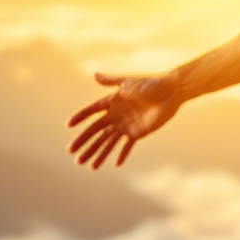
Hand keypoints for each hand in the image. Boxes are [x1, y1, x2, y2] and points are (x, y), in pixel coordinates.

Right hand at [66, 72, 182, 169]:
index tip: (68, 125)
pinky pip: (127, 146)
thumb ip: (111, 81)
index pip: (92, 111)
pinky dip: (121, 154)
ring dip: (97, 152)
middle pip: (96, 130)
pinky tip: (114, 164)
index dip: (81, 117)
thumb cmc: (150, 84)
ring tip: (84, 163)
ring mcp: (126, 125)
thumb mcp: (128, 82)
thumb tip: (94, 74)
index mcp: (112, 101)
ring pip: (107, 141)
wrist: (171, 92)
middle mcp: (116, 115)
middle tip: (72, 152)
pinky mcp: (137, 133)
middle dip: (84, 141)